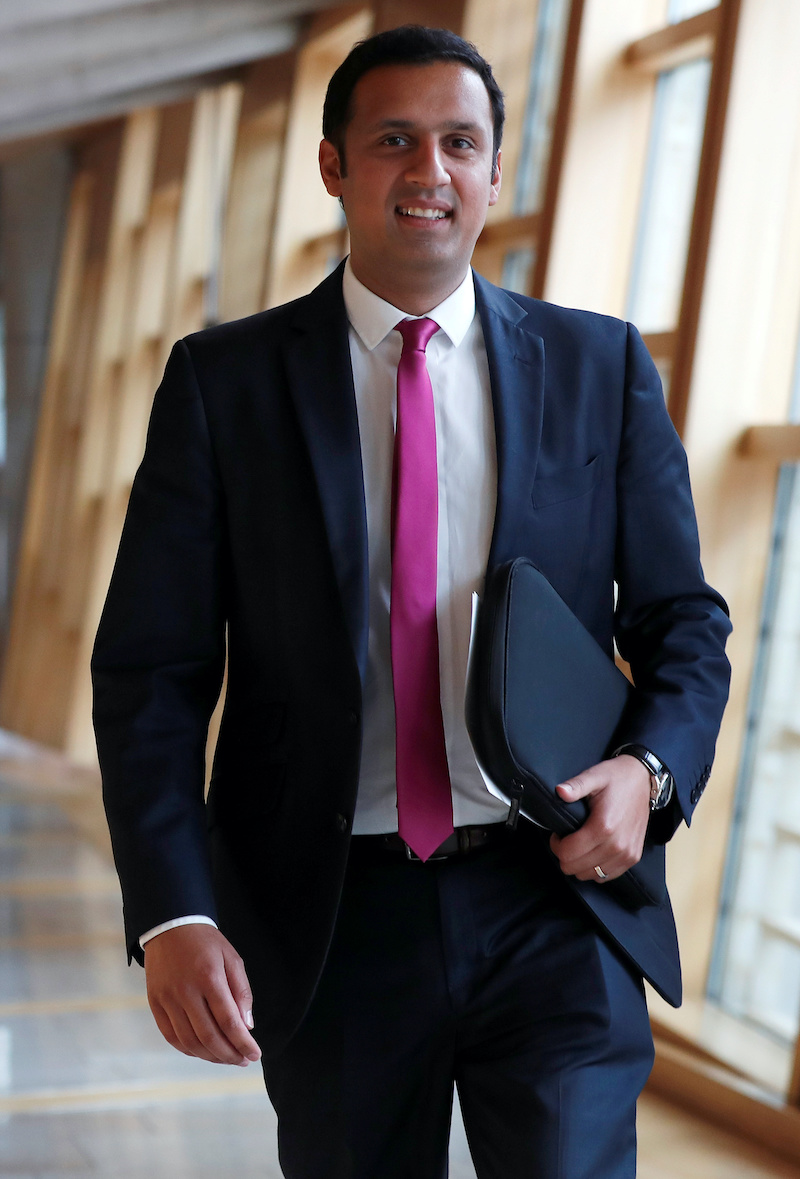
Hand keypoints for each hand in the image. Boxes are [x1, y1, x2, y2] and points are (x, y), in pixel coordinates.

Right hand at [144, 924, 261, 1066]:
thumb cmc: (206, 942)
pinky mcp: (155, 1004)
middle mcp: (186, 992)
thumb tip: (247, 1026)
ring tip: (227, 1058)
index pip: (229, 1021)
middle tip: (243, 1060)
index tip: (255, 1054)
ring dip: (210, 1057)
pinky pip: (171, 1037)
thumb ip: (241, 992)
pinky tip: (203, 1052)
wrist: (170, 927)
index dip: (243, 1043)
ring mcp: (167, 999)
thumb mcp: (232, 958)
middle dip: (229, 1055)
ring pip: (190, 1042)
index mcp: (209, 978)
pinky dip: (189, 1049)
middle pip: (209, 1037)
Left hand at [549, 754, 650, 883]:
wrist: (643, 780)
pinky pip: (606, 876)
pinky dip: (595, 868)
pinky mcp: (633, 858)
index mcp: (604, 827)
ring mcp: (627, 854)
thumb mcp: (594, 776)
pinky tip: (592, 852)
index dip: (556, 845)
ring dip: (580, 863)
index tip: (558, 834)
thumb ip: (576, 786)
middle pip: (575, 868)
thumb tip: (560, 792)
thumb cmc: (616, 778)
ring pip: (589, 875)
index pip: (567, 853)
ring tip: (580, 844)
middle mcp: (617, 846)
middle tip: (567, 839)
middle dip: (565, 854)